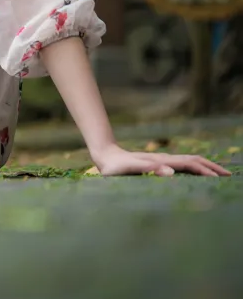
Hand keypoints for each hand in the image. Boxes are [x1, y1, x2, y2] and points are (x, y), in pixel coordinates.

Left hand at [89, 144, 230, 176]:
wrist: (105, 156)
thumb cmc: (114, 167)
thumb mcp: (128, 169)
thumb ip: (148, 169)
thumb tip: (171, 172)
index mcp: (161, 161)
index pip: (189, 165)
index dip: (204, 171)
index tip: (219, 179)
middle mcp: (165, 159)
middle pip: (194, 160)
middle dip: (212, 167)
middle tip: (229, 176)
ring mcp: (163, 160)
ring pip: (190, 160)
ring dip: (206, 166)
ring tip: (220, 174)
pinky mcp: (160, 163)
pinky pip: (183, 164)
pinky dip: (196, 167)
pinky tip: (198, 173)